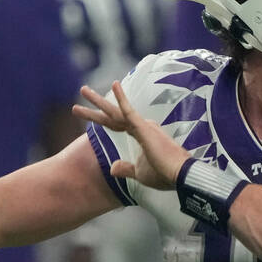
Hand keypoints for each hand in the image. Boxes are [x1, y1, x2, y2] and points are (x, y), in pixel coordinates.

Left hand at [73, 81, 189, 190]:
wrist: (179, 176)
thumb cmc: (164, 175)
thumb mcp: (140, 173)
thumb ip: (126, 168)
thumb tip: (112, 167)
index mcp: (141, 134)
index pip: (116, 124)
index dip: (101, 119)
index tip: (85, 112)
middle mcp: (142, 126)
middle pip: (113, 115)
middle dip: (95, 105)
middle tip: (82, 90)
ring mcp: (143, 126)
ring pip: (115, 112)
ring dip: (98, 101)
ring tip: (83, 90)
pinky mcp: (145, 128)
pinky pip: (129, 111)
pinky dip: (121, 98)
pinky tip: (114, 84)